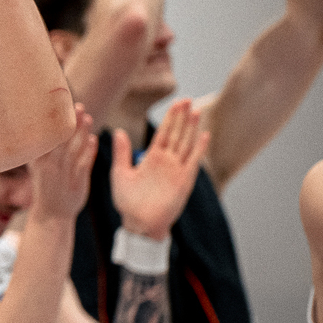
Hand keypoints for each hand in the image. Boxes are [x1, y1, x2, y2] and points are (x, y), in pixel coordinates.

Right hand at [28, 104, 98, 221]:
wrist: (51, 214)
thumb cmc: (46, 186)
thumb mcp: (38, 167)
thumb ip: (46, 150)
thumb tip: (52, 128)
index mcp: (37, 161)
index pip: (46, 137)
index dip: (54, 121)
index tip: (60, 105)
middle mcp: (49, 166)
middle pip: (61, 140)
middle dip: (71, 123)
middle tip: (78, 106)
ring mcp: (63, 175)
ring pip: (74, 150)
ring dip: (82, 133)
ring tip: (88, 117)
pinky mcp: (76, 183)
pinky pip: (84, 164)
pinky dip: (89, 151)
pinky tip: (93, 139)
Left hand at [111, 98, 208, 239]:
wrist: (139, 224)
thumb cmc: (128, 203)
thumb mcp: (120, 173)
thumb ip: (121, 153)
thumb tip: (118, 132)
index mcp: (151, 158)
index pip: (163, 133)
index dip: (170, 118)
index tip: (176, 102)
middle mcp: (166, 162)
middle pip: (177, 134)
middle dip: (181, 117)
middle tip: (187, 99)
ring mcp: (177, 170)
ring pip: (186, 144)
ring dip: (191, 128)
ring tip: (196, 111)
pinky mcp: (184, 181)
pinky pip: (193, 162)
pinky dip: (199, 149)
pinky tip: (204, 135)